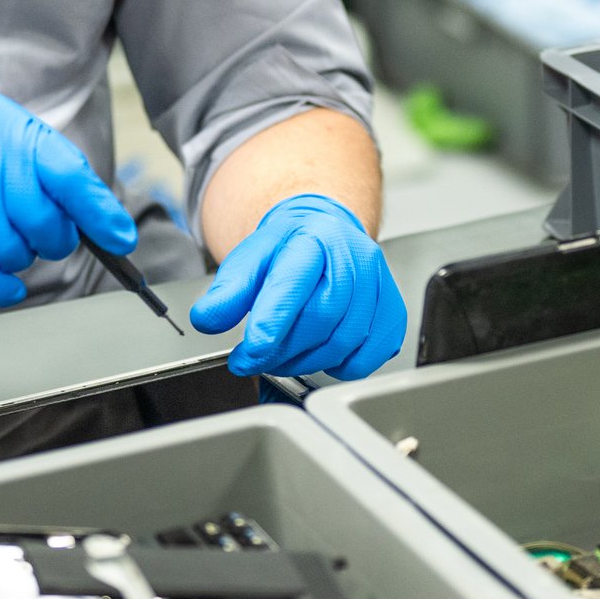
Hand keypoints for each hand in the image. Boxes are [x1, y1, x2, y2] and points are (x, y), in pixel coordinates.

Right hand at [0, 54, 135, 305]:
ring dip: (17, 258)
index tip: (122, 237)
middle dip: (54, 238)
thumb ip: (41, 163)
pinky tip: (4, 284)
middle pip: (45, 226)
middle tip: (43, 232)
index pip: (71, 177)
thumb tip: (89, 212)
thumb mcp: (0, 123)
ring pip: (11, 254)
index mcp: (13, 133)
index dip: (101, 213)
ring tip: (2, 236)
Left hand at [190, 194, 405, 379]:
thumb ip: (228, 290)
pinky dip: (341, 366)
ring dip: (306, 362)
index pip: (294, 284)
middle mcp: (354, 258)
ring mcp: (378, 285)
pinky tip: (320, 355)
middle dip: (283, 349)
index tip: (248, 352)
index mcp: (314, 239)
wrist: (326, 232)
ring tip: (281, 358)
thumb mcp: (250, 258)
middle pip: (321, 317)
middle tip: (255, 358)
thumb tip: (207, 319)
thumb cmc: (291, 247)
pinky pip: (370, 354)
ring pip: (345, 340)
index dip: (271, 324)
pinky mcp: (392, 312)